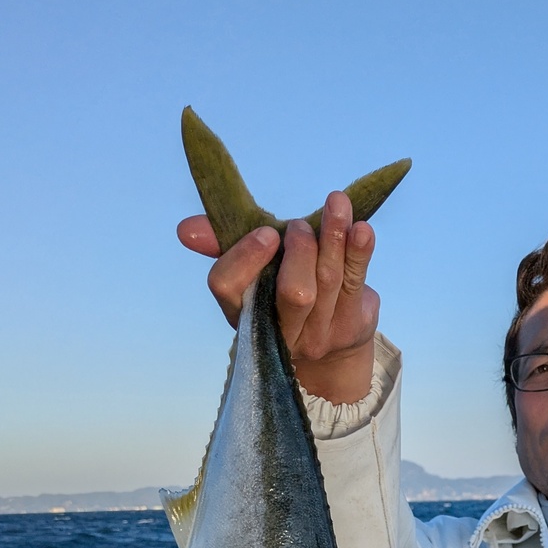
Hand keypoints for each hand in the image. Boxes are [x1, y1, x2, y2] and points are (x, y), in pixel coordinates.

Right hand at [176, 190, 378, 403]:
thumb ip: (222, 244)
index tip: (267, 233)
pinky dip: (360, 251)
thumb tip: (185, 229)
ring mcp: (320, 332)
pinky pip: (357, 282)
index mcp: (244, 312)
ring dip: (334, 237)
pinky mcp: (351, 323)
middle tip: (301, 226)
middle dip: (301, 251)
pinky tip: (362, 229)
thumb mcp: (252, 271)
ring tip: (337, 203)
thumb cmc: (283, 291)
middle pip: (294, 293)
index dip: (245, 258)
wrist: (334, 344)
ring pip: (329, 281)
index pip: (228, 287)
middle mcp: (282, 330)